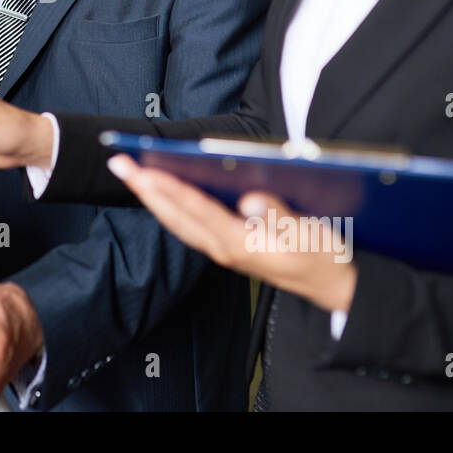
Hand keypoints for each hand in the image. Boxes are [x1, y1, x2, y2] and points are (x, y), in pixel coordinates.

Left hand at [106, 155, 357, 312]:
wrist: (334, 289)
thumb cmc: (325, 259)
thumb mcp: (311, 237)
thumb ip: (281, 217)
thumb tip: (251, 199)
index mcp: (243, 244)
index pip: (197, 210)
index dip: (168, 188)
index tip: (142, 170)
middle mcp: (225, 248)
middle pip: (176, 216)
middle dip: (146, 189)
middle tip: (118, 162)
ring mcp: (224, 250)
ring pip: (178, 221)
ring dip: (152, 196)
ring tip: (131, 172)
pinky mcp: (228, 246)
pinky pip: (189, 225)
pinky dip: (170, 206)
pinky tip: (161, 191)